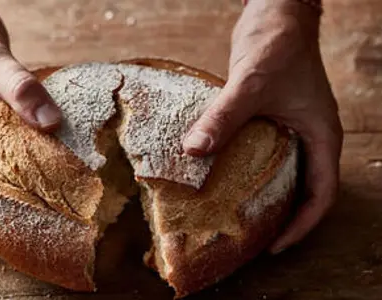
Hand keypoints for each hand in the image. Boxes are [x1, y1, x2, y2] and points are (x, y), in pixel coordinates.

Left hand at [183, 0, 342, 253]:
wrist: (274, 15)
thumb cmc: (277, 46)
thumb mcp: (250, 86)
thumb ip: (224, 119)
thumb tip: (194, 151)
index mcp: (320, 136)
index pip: (322, 194)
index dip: (302, 224)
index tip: (276, 244)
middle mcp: (308, 136)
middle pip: (303, 189)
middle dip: (283, 216)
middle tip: (254, 237)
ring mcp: (289, 127)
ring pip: (283, 172)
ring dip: (265, 194)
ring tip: (238, 216)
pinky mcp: (269, 117)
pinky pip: (262, 152)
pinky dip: (248, 169)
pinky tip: (222, 177)